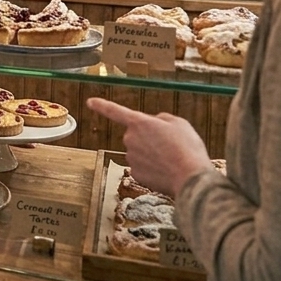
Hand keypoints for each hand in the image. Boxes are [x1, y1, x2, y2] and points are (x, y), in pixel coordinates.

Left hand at [86, 98, 212, 196]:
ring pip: (140, 152)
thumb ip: (162, 119)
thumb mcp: (179, 124)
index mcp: (139, 123)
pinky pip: (142, 167)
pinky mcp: (135, 173)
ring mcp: (131, 157)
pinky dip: (152, 168)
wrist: (191, 178)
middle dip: (149, 139)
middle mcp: (130, 139)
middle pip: (137, 135)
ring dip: (152, 154)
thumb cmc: (187, 148)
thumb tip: (155, 123)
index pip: (115, 111)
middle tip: (170, 145)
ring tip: (172, 159)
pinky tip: (166, 170)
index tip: (90, 102)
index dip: (102, 105)